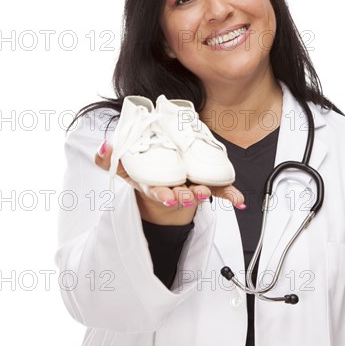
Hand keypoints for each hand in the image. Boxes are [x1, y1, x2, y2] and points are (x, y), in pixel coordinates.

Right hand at [94, 140, 245, 225]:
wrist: (162, 179)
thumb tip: (104, 146)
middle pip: (179, 194)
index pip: (156, 191)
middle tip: (190, 195)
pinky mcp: (205, 183)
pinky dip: (230, 194)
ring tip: (206, 191)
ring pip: (198, 191)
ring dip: (204, 192)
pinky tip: (239, 200)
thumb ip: (108, 157)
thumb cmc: (143, 171)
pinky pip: (219, 189)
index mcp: (155, 185)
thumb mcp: (123, 165)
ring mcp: (190, 186)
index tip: (166, 197)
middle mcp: (174, 188)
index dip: (161, 195)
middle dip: (185, 196)